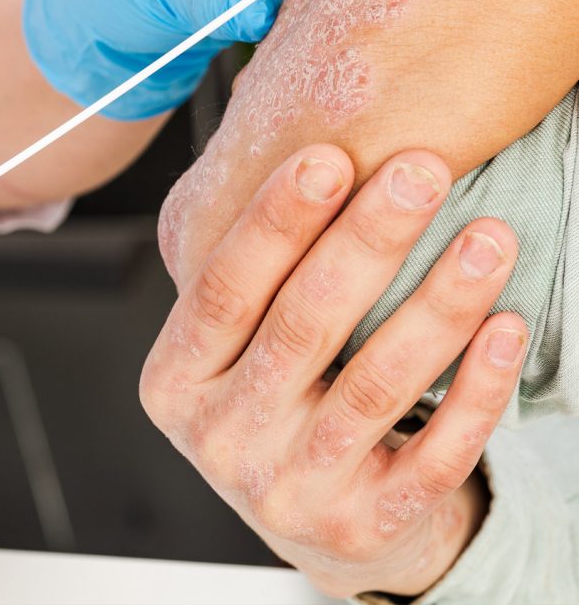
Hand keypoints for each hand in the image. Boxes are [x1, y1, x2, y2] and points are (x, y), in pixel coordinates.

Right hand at [140, 145, 525, 597]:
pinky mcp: (364, 528)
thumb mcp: (229, 348)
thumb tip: (314, 155)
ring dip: (440, 303)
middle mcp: (224, 440)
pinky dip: (475, 390)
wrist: (309, 519)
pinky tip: (504, 327)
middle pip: (302, 325)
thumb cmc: (270, 400)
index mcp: (178, 380)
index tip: (329, 157)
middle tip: (420, 172)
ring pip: (375, 384)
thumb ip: (251, 276)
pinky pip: (434, 456)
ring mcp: (293, 491)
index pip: (223, 289)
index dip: (275, 222)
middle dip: (367, 239)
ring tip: (488, 238)